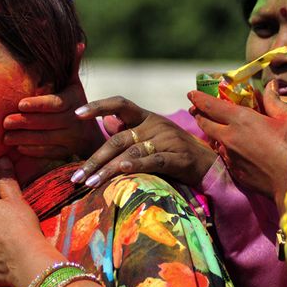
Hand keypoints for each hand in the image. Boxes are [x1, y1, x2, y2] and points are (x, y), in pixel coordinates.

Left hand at [3, 43, 103, 159]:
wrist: (91, 135)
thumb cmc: (76, 104)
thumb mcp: (74, 85)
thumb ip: (71, 66)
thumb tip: (77, 43)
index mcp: (74, 101)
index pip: (55, 104)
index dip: (38, 105)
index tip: (20, 104)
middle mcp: (74, 121)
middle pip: (47, 122)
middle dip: (25, 122)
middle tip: (4, 121)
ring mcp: (70, 139)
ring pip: (45, 139)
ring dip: (24, 138)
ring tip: (5, 137)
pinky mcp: (65, 153)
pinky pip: (48, 153)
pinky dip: (33, 152)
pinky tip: (17, 148)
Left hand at [71, 96, 216, 187]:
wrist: (210, 165)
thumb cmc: (173, 152)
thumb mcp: (150, 138)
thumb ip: (129, 132)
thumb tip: (104, 123)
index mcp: (146, 117)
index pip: (120, 103)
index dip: (98, 105)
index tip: (76, 114)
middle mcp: (155, 124)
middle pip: (118, 138)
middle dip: (95, 159)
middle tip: (77, 176)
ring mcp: (167, 140)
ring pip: (131, 152)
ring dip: (108, 169)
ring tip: (91, 183)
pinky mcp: (178, 157)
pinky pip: (153, 161)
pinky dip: (136, 166)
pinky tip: (121, 171)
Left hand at [187, 81, 286, 198]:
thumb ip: (275, 101)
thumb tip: (271, 85)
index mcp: (242, 120)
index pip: (211, 106)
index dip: (200, 98)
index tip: (191, 94)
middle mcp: (230, 138)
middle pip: (206, 124)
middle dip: (199, 114)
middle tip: (196, 109)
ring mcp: (231, 157)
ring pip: (214, 142)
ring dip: (212, 133)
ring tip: (215, 127)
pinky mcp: (236, 172)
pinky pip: (225, 157)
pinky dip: (225, 149)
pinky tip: (232, 148)